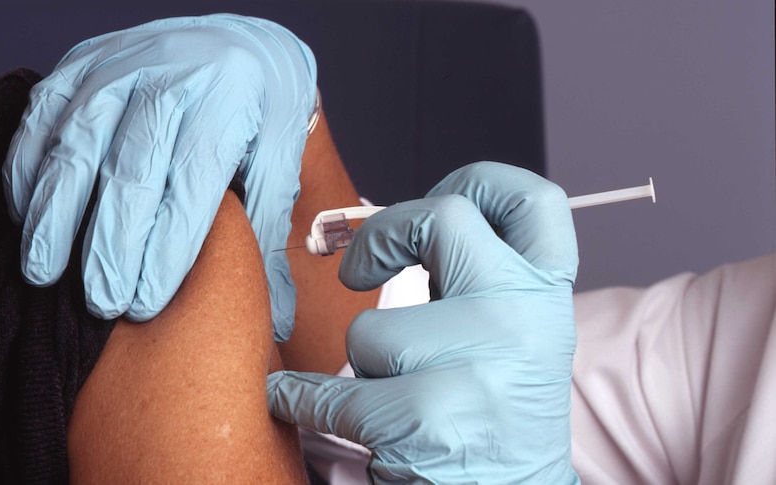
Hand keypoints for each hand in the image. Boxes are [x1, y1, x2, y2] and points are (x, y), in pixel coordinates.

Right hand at [3, 14, 316, 339]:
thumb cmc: (261, 111)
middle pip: (130, 171)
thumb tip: (276, 316)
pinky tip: (28, 216)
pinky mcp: (80, 64)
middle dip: (111, 244)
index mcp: (226, 104)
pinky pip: (42, 117)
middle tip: (101, 303)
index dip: (165, 248)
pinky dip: (27, 167)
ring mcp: (118, 67)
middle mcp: (169, 81)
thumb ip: (270, 233)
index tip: (144, 303)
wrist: (237, 43)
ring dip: (55, 214)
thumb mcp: (282, 160)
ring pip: (76, 146)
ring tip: (44, 272)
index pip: (190, 185)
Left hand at [268, 162, 579, 482]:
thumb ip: (471, 279)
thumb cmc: (494, 414)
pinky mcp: (428, 417)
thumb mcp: (507, 336)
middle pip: (442, 219)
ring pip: (371, 328)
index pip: (535, 200)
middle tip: (355, 268)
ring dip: (363, 365)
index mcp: (546, 297)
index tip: (438, 195)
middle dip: (381, 235)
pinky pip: (328, 390)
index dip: (481, 180)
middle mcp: (524, 319)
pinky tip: (297, 401)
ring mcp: (480, 365)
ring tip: (394, 397)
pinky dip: (300, 398)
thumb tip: (386, 227)